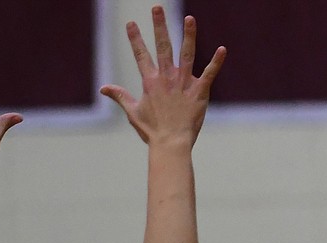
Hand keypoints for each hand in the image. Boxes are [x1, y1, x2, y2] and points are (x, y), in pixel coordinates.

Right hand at [101, 6, 225, 146]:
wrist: (171, 144)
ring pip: (186, 54)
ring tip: (190, 18)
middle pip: (162, 46)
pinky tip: (222, 49)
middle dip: (159, 25)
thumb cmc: (152, 131)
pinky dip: (216, 62)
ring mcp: (184, 83)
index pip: (141, 54)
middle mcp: (166, 78)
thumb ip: (120, 96)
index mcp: (150, 81)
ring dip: (189, 35)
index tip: (131, 22)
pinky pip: (209, 74)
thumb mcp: (133, 112)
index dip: (135, 38)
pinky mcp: (199, 92)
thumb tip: (103, 88)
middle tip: (156, 8)